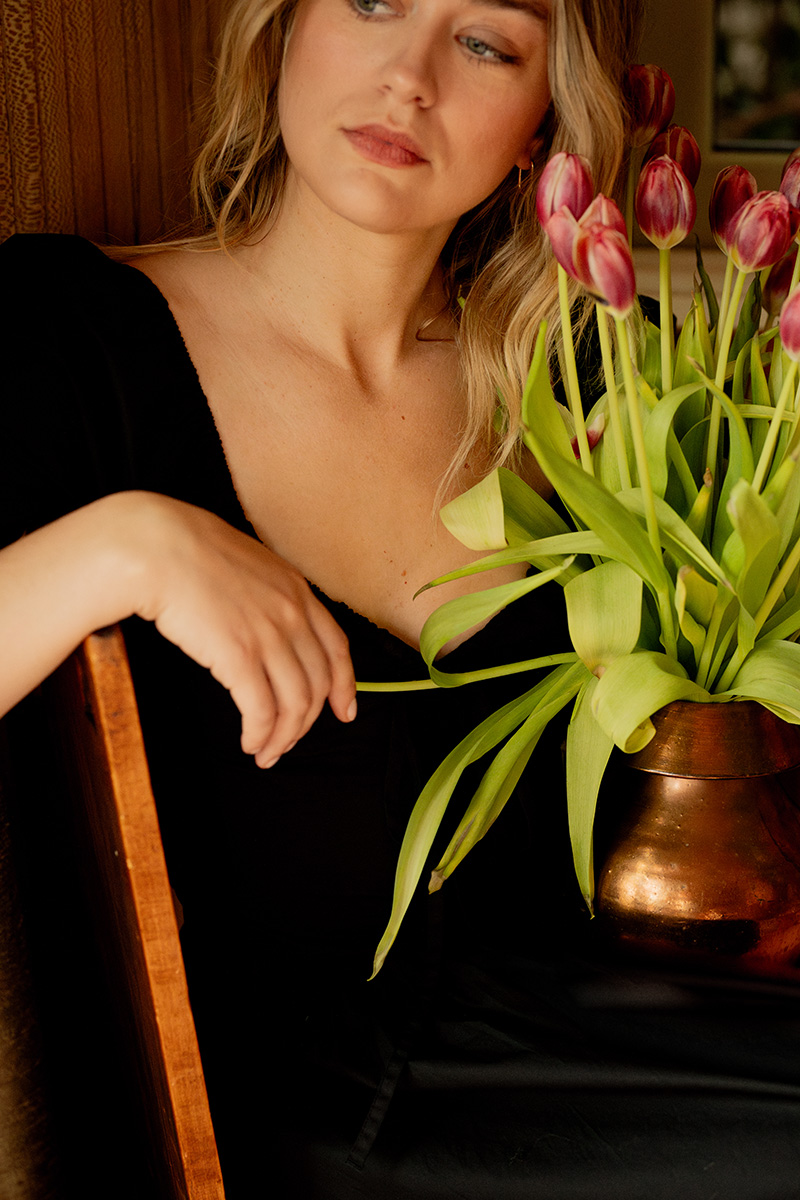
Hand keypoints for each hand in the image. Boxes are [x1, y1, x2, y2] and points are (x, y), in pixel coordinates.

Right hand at [118, 493, 356, 765]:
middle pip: (317, 683)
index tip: (343, 710)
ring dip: (283, 737)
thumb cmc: (185, 550)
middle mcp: (292, 614)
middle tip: (287, 741)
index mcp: (295, 589)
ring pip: (295, 704)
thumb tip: (263, 622)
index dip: (344, 686)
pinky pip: (262, 711)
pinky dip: (260, 735)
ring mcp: (269, 635)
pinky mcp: (239, 657)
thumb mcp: (246, 563)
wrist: (154, 546)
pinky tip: (250, 742)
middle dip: (306, 722)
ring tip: (266, 752)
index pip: (337, 647)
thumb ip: (265, 592)